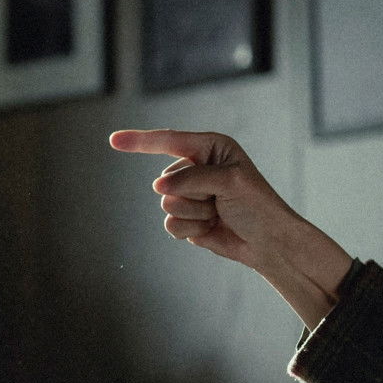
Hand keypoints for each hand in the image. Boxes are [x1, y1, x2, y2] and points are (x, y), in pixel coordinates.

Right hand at [110, 130, 353, 327]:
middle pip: (167, 179)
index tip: (113, 140)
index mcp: (209, 148)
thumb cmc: (257, 205)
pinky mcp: (187, 218)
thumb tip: (158, 186)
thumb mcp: (230, 181)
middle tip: (221, 201)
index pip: (168, 140)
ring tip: (218, 214)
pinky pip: (170, 223)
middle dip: (193, 194)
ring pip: (167, 204)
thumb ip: (192, 178)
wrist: (268, 242)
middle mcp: (196, 168)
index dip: (139, 141)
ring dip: (194, 213)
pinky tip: (211, 229)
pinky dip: (191, 229)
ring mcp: (190, 194)